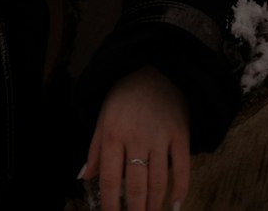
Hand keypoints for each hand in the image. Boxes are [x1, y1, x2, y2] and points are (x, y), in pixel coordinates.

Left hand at [81, 65, 189, 210]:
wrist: (155, 70)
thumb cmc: (125, 96)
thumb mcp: (103, 116)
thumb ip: (95, 149)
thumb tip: (86, 177)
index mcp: (113, 133)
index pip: (111, 178)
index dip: (110, 204)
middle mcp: (136, 137)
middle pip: (136, 185)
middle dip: (135, 210)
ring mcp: (160, 136)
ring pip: (158, 181)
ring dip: (155, 205)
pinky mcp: (181, 135)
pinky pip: (182, 168)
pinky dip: (181, 189)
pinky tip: (176, 205)